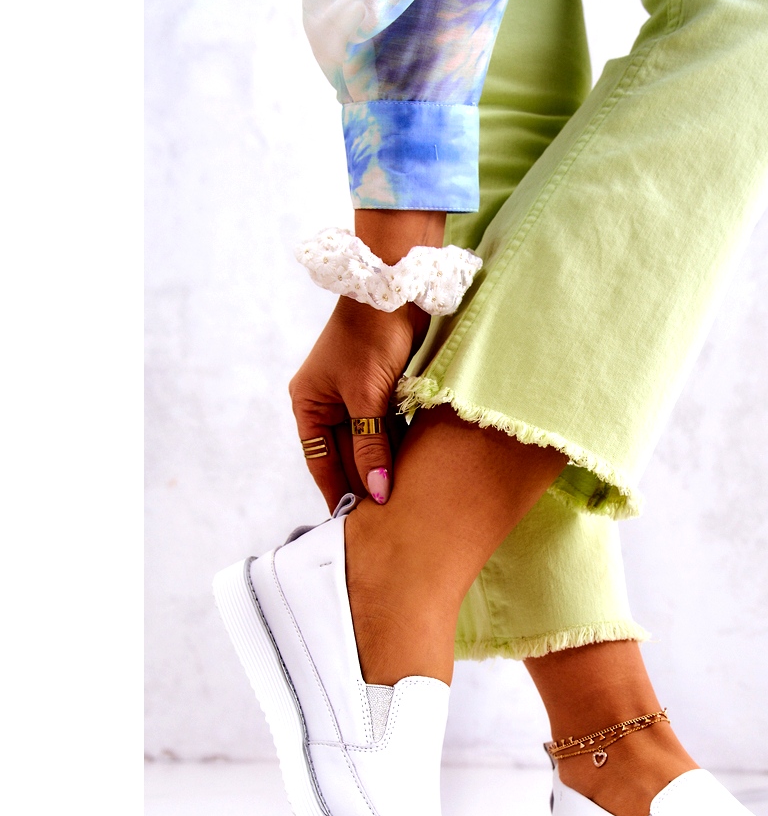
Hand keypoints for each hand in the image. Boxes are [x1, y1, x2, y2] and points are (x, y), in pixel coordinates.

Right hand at [289, 209, 445, 511]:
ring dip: (382, 468)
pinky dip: (396, 448)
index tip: (352, 526)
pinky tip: (411, 472)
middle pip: (345, 456)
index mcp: (308, 405)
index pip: (321, 462)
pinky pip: (386, 429)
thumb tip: (377, 493)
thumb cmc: (370, 338)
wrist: (397, 288)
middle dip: (362, 484)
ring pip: (368, 444)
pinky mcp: (381, 390)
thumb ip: (371, 447)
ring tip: (399, 505)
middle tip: (382, 523)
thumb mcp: (367, 398)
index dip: (337, 492)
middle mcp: (327, 404)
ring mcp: (354, 397)